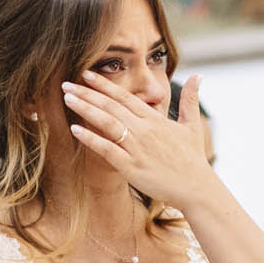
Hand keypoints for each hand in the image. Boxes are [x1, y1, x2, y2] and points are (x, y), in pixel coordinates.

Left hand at [62, 71, 221, 212]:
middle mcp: (144, 130)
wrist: (197, 188)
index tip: (86, 74)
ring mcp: (137, 148)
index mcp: (154, 119)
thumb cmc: (193, 159)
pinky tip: (75, 129)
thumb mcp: (192, 125)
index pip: (125, 96)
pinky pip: (107, 150)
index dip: (104, 84)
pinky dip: (91, 139)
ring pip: (107, 123)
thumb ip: (190, 99)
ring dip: (86, 109)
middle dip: (87, 93)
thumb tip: (197, 75)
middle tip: (66, 83)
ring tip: (67, 99)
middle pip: (111, 106)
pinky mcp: (132, 167)